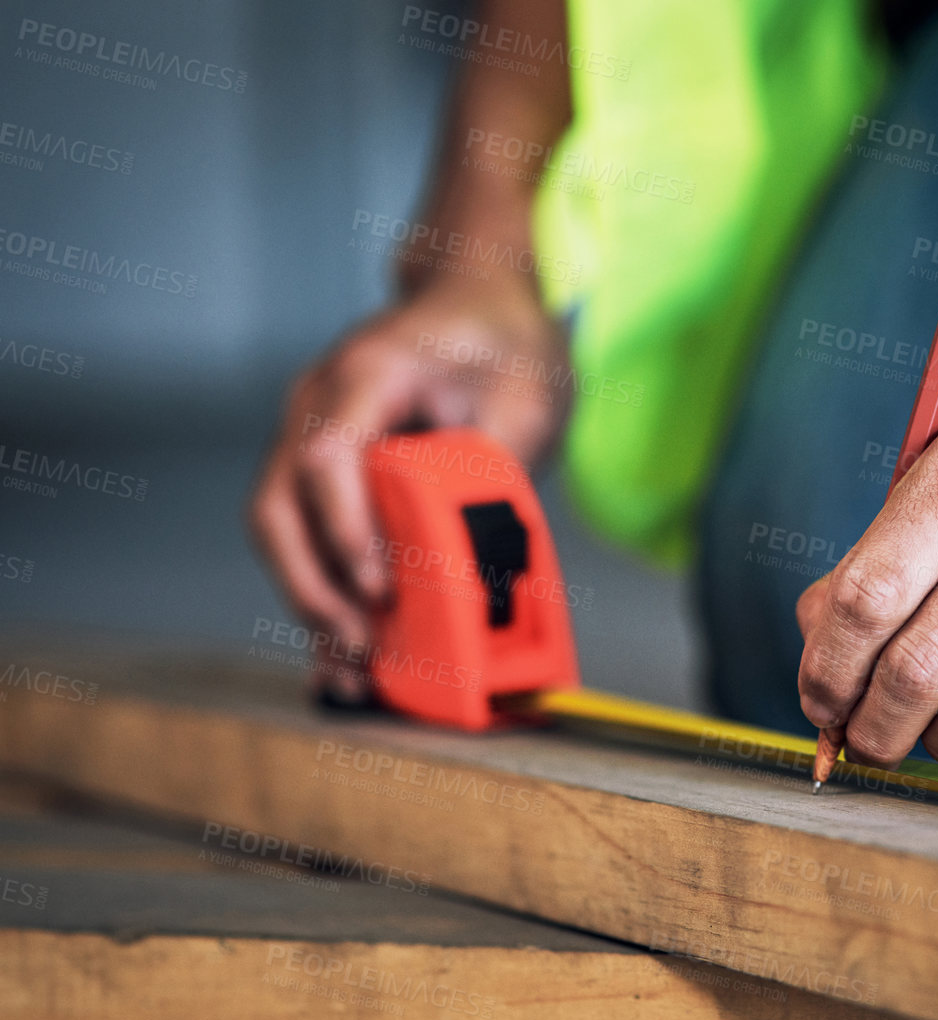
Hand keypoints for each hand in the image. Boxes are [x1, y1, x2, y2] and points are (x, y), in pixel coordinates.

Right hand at [249, 272, 569, 697]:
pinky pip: (306, 537)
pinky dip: (322, 594)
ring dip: (311, 602)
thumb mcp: (527, 394)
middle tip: (362, 647)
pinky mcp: (323, 472)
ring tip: (351, 670)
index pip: (328, 455)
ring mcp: (309, 435)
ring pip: (282, 531)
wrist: (481, 301)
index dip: (346, 529)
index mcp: (366, 373)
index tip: (381, 587)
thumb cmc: (504, 341)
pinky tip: (339, 653)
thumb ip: (497, 466)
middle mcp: (318, 403)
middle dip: (315, 586)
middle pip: (280, 505)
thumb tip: (476, 552)